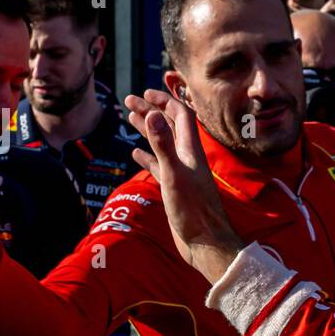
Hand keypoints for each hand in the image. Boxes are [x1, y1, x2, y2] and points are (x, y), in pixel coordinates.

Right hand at [124, 89, 244, 282]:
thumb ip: (163, 144)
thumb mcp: (174, 174)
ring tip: (130, 117)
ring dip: (148, 129)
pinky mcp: (174, 189)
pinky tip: (135, 154)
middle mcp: (187, 158)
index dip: (164, 101)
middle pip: (169, 126)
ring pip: (163, 144)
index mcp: (190, 150)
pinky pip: (159, 167)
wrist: (205, 242)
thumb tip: (151, 113)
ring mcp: (181, 173)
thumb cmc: (193, 211)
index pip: (180, 115)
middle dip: (151, 111)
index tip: (144, 93)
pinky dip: (147, 157)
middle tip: (129, 101)